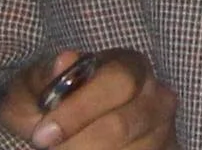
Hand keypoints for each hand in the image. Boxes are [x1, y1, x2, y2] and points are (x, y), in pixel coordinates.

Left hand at [2, 50, 177, 149]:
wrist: (68, 130)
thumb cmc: (51, 105)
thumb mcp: (37, 88)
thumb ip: (45, 78)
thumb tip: (64, 61)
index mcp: (130, 67)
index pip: (117, 81)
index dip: (78, 110)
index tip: (42, 134)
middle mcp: (156, 96)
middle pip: (121, 125)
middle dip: (78, 143)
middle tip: (48, 149)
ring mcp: (161, 130)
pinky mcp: (164, 149)